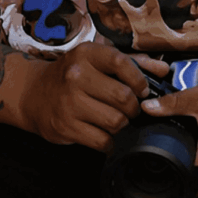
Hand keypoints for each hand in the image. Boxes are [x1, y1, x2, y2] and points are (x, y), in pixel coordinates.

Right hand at [10, 43, 167, 149]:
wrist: (33, 93)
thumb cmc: (72, 76)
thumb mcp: (97, 61)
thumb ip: (133, 63)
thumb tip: (164, 70)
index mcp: (86, 55)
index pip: (121, 63)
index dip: (139, 80)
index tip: (142, 91)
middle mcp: (76, 76)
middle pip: (123, 97)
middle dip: (133, 108)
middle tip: (130, 110)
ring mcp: (69, 103)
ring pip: (115, 121)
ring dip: (122, 125)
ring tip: (116, 121)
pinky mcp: (65, 127)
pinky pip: (101, 141)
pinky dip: (110, 142)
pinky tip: (106, 136)